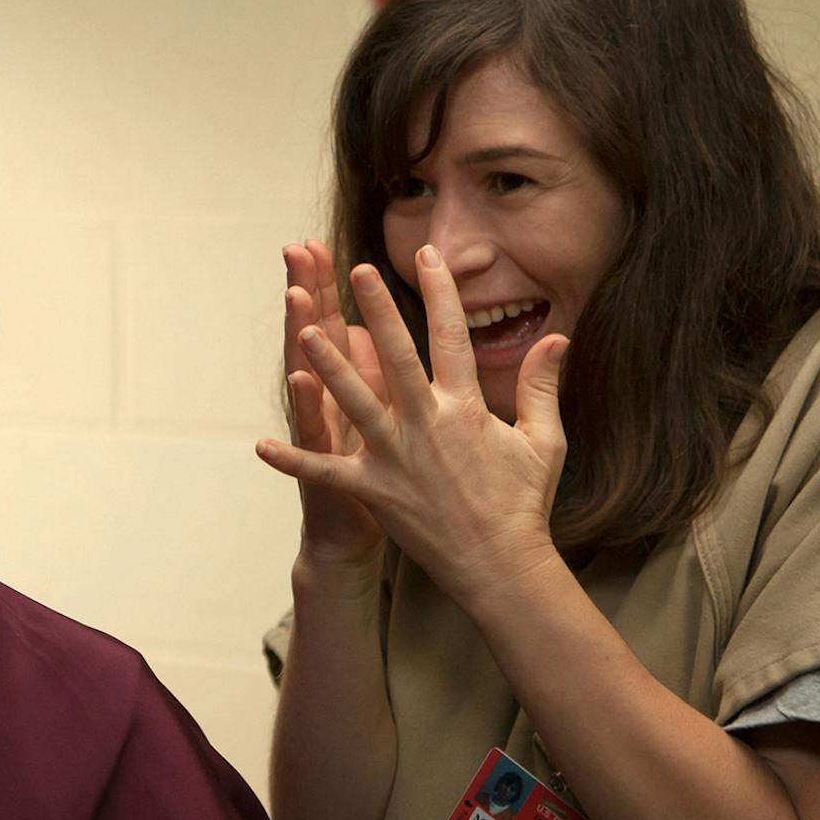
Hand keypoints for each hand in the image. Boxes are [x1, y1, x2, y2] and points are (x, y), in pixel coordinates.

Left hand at [258, 245, 566, 609]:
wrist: (502, 565)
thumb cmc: (523, 502)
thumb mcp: (545, 441)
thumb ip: (543, 386)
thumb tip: (559, 337)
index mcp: (466, 409)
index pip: (452, 337)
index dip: (440, 292)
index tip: (427, 254)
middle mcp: (427, 425)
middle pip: (397, 357)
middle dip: (378, 311)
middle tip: (357, 270)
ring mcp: (397, 458)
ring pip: (355, 403)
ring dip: (328, 367)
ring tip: (303, 332)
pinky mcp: (374, 491)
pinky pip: (327, 472)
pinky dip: (294, 460)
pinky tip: (261, 446)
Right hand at [266, 241, 383, 582]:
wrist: (356, 541)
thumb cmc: (380, 479)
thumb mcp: (384, 421)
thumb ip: (382, 373)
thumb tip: (370, 331)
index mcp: (352, 389)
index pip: (338, 326)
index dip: (329, 287)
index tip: (317, 244)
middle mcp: (332, 406)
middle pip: (319, 341)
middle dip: (311, 296)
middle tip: (299, 252)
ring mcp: (328, 441)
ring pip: (313, 390)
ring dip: (306, 356)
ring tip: (300, 319)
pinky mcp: (331, 480)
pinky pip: (313, 457)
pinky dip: (297, 436)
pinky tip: (298, 401)